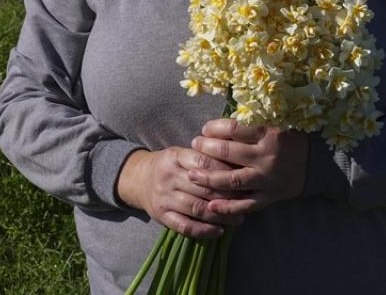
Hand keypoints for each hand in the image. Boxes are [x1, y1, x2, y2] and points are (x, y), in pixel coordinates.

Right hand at [116, 146, 244, 239]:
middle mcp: (167, 177)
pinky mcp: (161, 216)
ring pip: (197, 208)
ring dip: (221, 216)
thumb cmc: (170, 166)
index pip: (203, 162)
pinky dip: (204, 231)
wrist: (138, 179)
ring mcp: (163, 198)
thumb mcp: (182, 154)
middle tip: (247, 201)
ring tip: (238, 218)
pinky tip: (219, 231)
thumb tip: (236, 165)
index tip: (242, 177)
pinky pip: (185, 226)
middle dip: (229, 196)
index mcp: (174, 157)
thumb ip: (203, 158)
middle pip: (203, 188)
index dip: (225, 171)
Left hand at [187, 119, 307, 216]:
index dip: (214, 128)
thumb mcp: (275, 121)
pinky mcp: (270, 195)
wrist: (318, 162)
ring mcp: (268, 178)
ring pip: (233, 180)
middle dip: (206, 149)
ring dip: (209, 178)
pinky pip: (247, 204)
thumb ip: (251, 120)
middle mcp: (266, 156)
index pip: (233, 128)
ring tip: (192, 175)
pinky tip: (211, 206)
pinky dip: (229, 207)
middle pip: (228, 152)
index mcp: (268, 133)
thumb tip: (221, 118)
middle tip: (194, 145)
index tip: (205, 129)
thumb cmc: (290, 138)